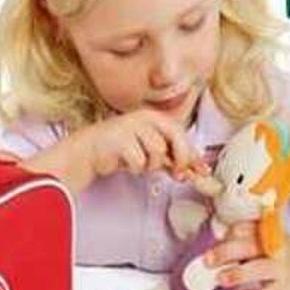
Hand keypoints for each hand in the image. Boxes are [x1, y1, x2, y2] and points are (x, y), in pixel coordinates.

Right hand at [87, 108, 208, 179]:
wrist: (89, 151)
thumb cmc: (121, 150)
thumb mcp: (150, 152)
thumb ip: (172, 158)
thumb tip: (196, 170)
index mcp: (154, 117)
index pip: (181, 133)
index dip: (192, 153)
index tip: (200, 170)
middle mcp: (144, 118)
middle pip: (174, 137)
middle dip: (179, 158)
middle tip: (177, 173)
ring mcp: (131, 126)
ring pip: (157, 152)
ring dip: (151, 165)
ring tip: (139, 163)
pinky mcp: (119, 139)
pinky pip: (139, 161)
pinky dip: (136, 168)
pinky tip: (127, 164)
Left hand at [205, 221, 289, 289]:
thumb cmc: (286, 252)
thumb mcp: (270, 238)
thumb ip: (246, 240)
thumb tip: (216, 248)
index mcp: (268, 233)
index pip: (248, 228)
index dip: (232, 232)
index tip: (220, 236)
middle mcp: (274, 249)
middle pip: (250, 246)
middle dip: (226, 252)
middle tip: (208, 259)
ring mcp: (281, 269)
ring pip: (260, 269)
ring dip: (238, 274)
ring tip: (221, 278)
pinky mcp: (286, 289)